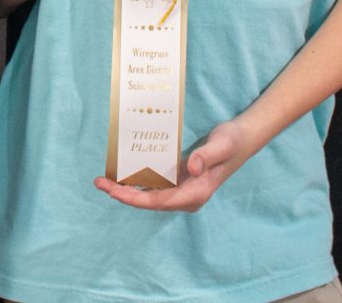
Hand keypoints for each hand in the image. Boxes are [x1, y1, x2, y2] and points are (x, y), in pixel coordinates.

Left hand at [94, 119, 253, 211]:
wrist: (242, 140)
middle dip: (124, 194)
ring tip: (103, 180)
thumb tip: (190, 168)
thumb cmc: (232, 142)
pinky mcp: (180, 181)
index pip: (159, 201)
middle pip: (150, 201)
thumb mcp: (222, 145)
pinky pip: (155, 186)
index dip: (135, 199)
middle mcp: (187, 196)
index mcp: (196, 193)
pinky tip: (122, 174)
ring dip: (127, 189)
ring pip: (150, 195)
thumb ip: (207, 156)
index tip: (114, 192)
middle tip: (99, 183)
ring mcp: (183, 190)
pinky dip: (138, 182)